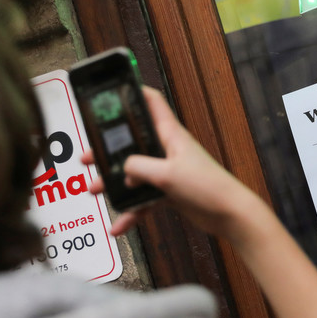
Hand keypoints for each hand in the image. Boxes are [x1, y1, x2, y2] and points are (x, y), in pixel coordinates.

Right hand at [83, 87, 266, 240]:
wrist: (228, 214)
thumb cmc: (207, 187)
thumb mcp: (167, 174)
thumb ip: (138, 167)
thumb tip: (123, 168)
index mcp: (171, 135)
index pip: (152, 103)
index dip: (135, 93)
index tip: (113, 92)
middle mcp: (168, 150)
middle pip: (134, 143)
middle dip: (109, 150)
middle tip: (88, 156)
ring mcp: (168, 172)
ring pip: (135, 173)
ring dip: (115, 183)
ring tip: (95, 190)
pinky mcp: (170, 192)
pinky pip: (144, 199)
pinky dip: (132, 212)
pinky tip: (119, 225)